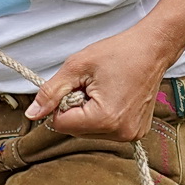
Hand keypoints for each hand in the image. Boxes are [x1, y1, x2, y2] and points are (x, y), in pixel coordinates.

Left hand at [25, 28, 169, 141]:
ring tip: (104, 90)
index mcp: (105, 118)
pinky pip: (106, 130)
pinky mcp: (136, 133)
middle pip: (75, 130)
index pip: (61, 124)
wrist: (153, 48)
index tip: (77, 85)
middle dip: (76, 108)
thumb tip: (32, 114)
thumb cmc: (119, 52)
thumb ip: (51, 92)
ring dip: (89, 112)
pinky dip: (103, 115)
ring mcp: (131, 135)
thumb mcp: (77, 66)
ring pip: (89, 131)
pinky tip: (114, 96)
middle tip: (91, 85)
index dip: (62, 102)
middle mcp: (120, 133)